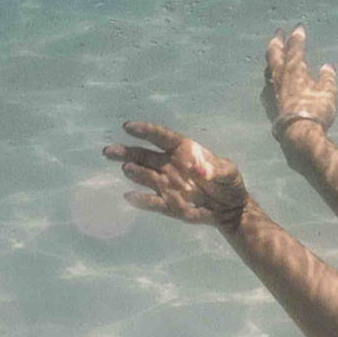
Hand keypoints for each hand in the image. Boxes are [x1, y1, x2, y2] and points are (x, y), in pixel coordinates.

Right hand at [102, 122, 250, 228]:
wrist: (229, 209)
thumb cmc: (229, 184)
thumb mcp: (229, 173)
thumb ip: (216, 170)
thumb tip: (200, 171)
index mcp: (183, 150)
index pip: (160, 137)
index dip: (145, 131)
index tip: (128, 127)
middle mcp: (169, 165)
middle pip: (144, 156)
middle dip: (126, 152)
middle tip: (108, 151)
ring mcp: (167, 185)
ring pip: (145, 177)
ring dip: (135, 173)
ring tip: (126, 169)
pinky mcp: (169, 205)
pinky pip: (152, 202)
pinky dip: (141, 201)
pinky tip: (130, 197)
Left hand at [263, 24, 337, 143]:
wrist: (297, 135)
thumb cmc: (315, 111)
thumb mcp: (328, 93)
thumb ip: (328, 78)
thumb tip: (327, 67)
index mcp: (294, 69)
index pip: (295, 47)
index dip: (297, 36)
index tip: (298, 27)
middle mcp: (279, 77)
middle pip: (274, 54)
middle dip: (277, 41)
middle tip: (278, 33)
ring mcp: (271, 91)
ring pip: (268, 70)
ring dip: (271, 61)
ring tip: (273, 57)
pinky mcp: (268, 106)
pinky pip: (266, 88)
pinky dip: (269, 81)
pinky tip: (270, 85)